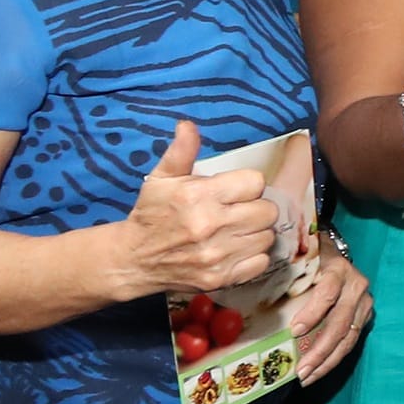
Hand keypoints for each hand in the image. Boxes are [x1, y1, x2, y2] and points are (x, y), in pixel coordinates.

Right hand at [112, 121, 282, 298]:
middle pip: (267, 210)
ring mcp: (218, 255)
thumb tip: (187, 125)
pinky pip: (261, 262)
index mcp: (199, 196)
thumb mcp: (161, 178)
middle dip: (255, 206)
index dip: (247, 184)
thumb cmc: (152, 214)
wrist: (136, 259)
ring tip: (235, 229)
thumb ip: (181, 151)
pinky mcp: (223, 278)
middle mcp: (211, 226)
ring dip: (255, 231)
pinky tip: (235, 248)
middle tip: (238, 209)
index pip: (255, 182)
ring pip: (267, 236)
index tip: (234, 190)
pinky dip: (253, 255)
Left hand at [281, 234, 372, 383]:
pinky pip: (351, 343)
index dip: (312, 314)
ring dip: (327, 361)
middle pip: (340, 323)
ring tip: (306, 377)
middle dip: (319, 350)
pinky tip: (317, 371)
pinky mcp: (365, 315)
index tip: (294, 331)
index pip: (327, 293)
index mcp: (338, 269)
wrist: (336, 253)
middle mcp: (356, 286)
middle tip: (300, 370)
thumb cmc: (310, 257)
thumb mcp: (299, 258)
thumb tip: (249, 298)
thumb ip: (284, 272)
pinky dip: (333, 359)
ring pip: (348, 338)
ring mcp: (364, 302)